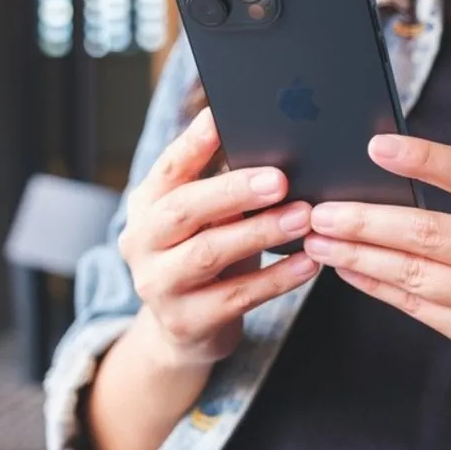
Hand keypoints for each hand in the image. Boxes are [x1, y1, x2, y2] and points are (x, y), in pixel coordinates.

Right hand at [118, 108, 319, 367]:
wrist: (183, 331)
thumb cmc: (206, 257)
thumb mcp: (207, 219)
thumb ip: (224, 188)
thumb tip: (275, 148)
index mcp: (147, 204)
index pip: (168, 167)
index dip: (193, 143)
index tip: (220, 118)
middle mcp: (142, 241)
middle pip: (184, 209)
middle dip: (233, 191)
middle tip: (280, 179)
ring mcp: (159, 285)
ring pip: (208, 253)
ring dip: (260, 232)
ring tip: (303, 217)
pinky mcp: (186, 322)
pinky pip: (237, 296)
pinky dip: (276, 278)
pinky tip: (308, 263)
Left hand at [303, 134, 450, 393]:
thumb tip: (389, 178)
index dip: (425, 159)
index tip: (376, 146)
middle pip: (429, 233)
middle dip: (365, 221)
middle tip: (321, 210)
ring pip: (413, 274)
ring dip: (357, 255)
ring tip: (320, 240)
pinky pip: (415, 306)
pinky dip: (374, 284)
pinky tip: (348, 268)